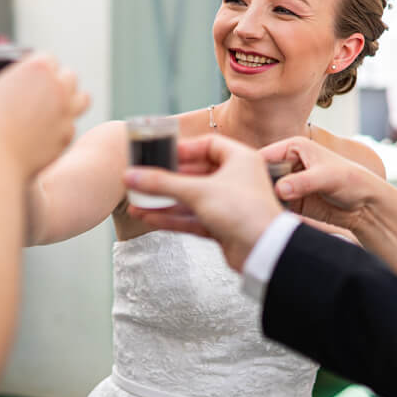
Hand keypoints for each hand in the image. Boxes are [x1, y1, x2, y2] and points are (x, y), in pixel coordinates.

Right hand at [0, 54, 89, 176]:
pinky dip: (62, 128)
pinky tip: (47, 132)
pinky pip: (71, 127)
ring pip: (82, 99)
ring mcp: (66, 114)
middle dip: (57, 80)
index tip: (32, 72)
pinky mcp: (66, 138)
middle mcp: (58, 88)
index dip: (38, 65)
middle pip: (69, 76)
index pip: (48, 58)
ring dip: (71, 100)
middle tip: (44, 89)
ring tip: (57, 106)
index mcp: (37, 69)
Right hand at [124, 134, 282, 270]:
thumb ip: (162, 183)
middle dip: (167, 179)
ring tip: (137, 203)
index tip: (160, 154)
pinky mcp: (222, 226)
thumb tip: (131, 176)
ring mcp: (229, 204)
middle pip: (194, 173)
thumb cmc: (244, 212)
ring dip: (165, 201)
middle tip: (142, 178)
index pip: (207, 145)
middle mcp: (236, 179)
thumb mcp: (198, 191)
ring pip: (190, 198)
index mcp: (240, 159)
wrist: (265, 251)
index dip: (183, 149)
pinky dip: (172, 217)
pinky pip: (192, 217)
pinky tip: (149, 217)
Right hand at [260, 136, 386, 235]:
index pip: (264, 155)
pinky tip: (270, 218)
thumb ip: (302, 182)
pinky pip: (274, 206)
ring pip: (265, 192)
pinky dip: (271, 211)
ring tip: (262, 211)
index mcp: (293, 147)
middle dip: (256, 187)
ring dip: (263, 201)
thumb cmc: (352, 180)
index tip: (246, 183)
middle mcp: (287, 164)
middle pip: (260, 174)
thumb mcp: (327, 177)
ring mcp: (287, 184)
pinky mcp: (290, 202)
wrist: (365, 205)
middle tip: (253, 201)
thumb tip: (279, 189)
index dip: (252, 168)